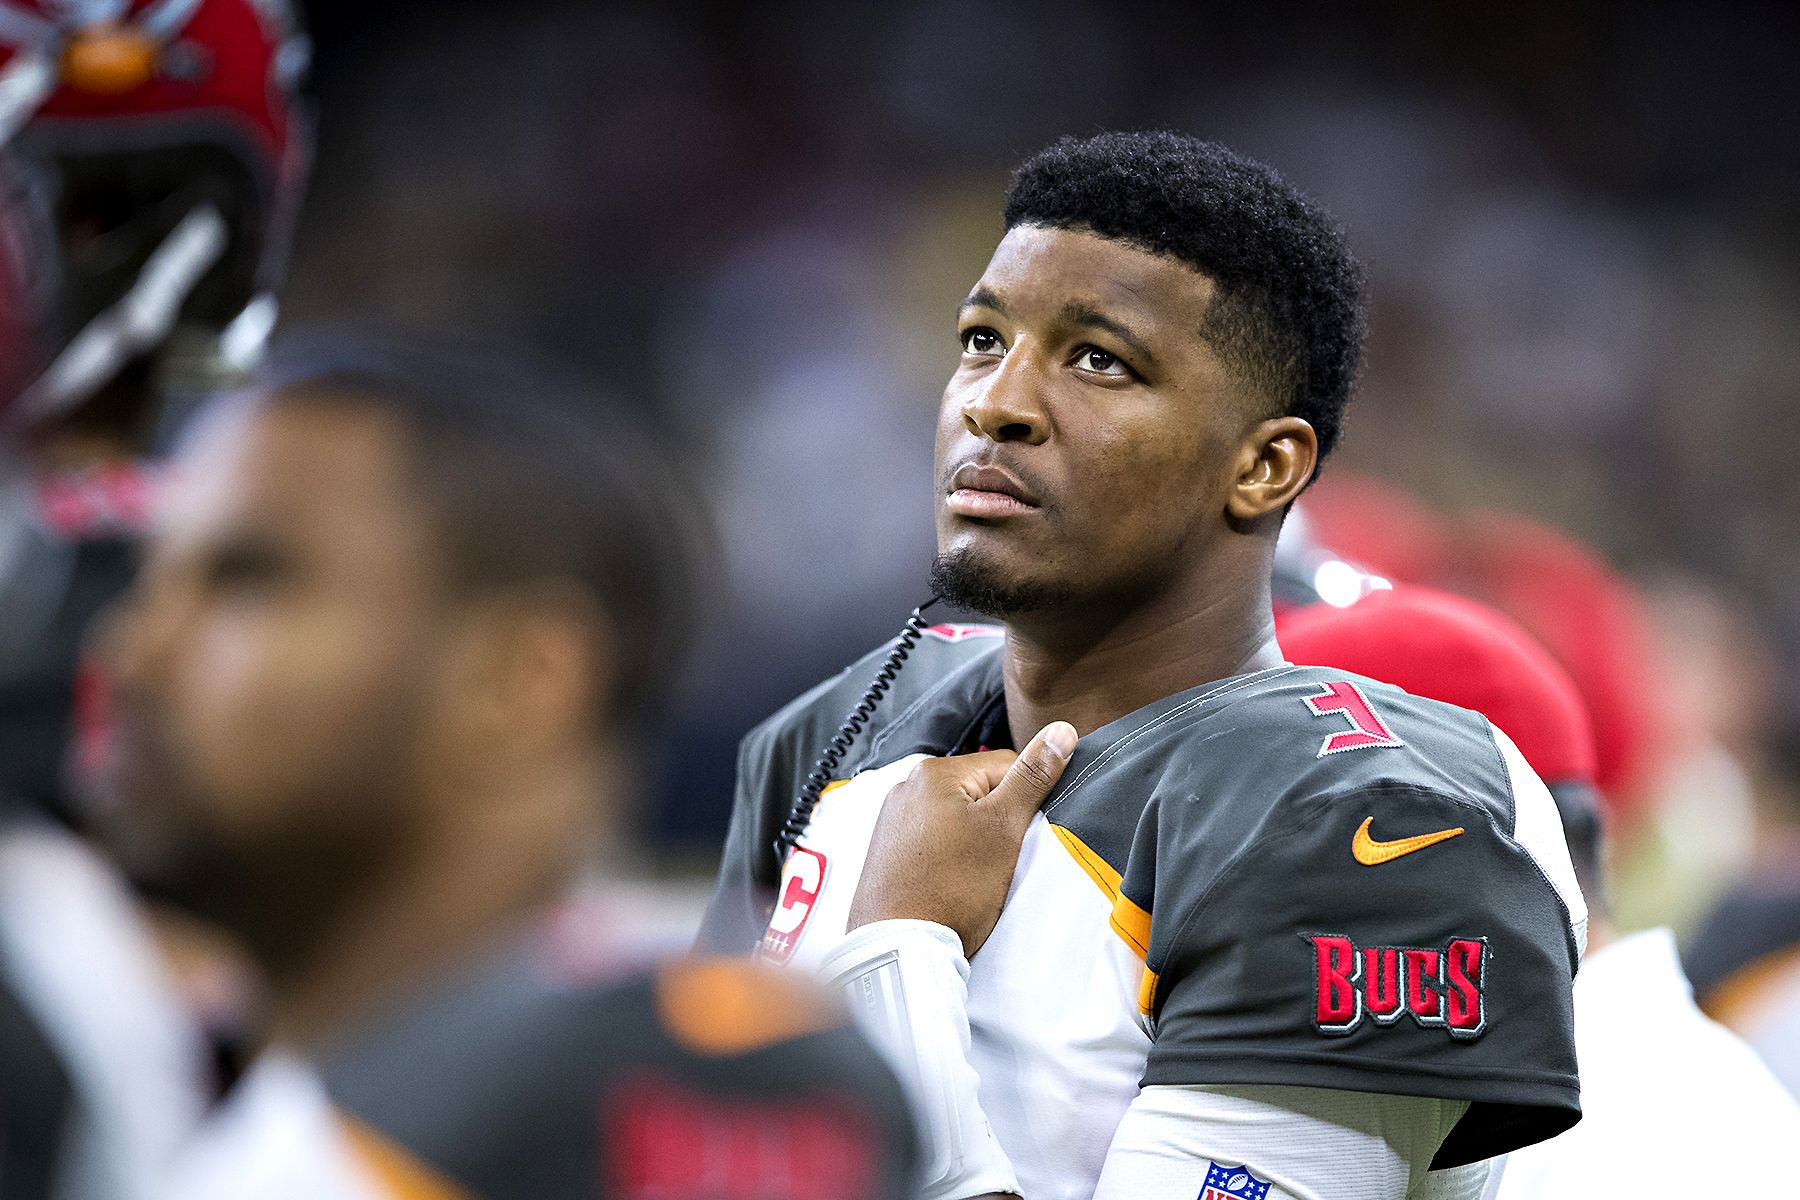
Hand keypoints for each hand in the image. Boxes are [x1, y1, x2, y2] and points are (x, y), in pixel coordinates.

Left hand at [848, 722, 1076, 958]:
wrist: (899, 946)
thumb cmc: (953, 887)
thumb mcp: (1004, 827)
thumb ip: (1033, 776)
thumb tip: (1062, 730)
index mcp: (935, 771)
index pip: (1005, 767)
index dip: (1025, 802)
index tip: (1023, 838)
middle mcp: (907, 787)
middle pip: (979, 793)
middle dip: (998, 823)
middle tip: (999, 861)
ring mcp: (893, 820)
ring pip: (957, 818)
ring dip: (975, 840)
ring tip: (974, 876)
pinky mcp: (888, 850)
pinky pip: (933, 840)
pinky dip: (949, 856)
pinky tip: (952, 882)